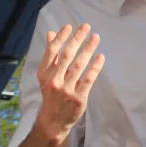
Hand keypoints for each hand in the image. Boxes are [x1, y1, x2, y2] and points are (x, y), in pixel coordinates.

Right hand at [35, 24, 104, 144]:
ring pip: (79, 65)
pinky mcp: (79, 98)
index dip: (61, 37)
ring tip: (96, 37)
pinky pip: (88, 79)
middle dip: (77, 39)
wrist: (54, 120)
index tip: (69, 26)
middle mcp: (54, 80)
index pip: (52, 51)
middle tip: (86, 27)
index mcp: (45, 73)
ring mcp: (66, 89)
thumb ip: (50, 55)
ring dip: (88, 49)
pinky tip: (101, 57)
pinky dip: (95, 67)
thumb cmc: (52, 94)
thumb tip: (51, 33)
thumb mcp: (47, 75)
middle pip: (67, 55)